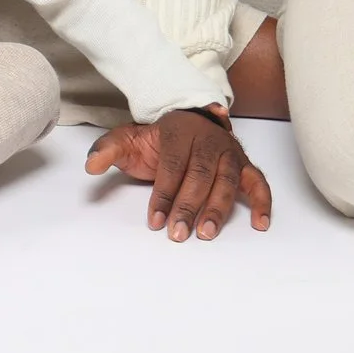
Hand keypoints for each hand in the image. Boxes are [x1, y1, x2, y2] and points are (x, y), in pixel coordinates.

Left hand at [85, 109, 272, 241]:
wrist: (188, 119)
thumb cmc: (157, 139)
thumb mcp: (128, 139)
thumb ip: (108, 150)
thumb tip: (91, 165)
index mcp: (178, 132)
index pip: (172, 165)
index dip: (163, 194)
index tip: (154, 221)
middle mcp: (208, 140)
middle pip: (200, 174)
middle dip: (188, 205)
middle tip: (179, 233)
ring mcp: (229, 152)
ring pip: (228, 179)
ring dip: (219, 207)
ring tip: (207, 233)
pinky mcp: (245, 165)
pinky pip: (258, 182)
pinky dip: (263, 201)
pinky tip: (261, 224)